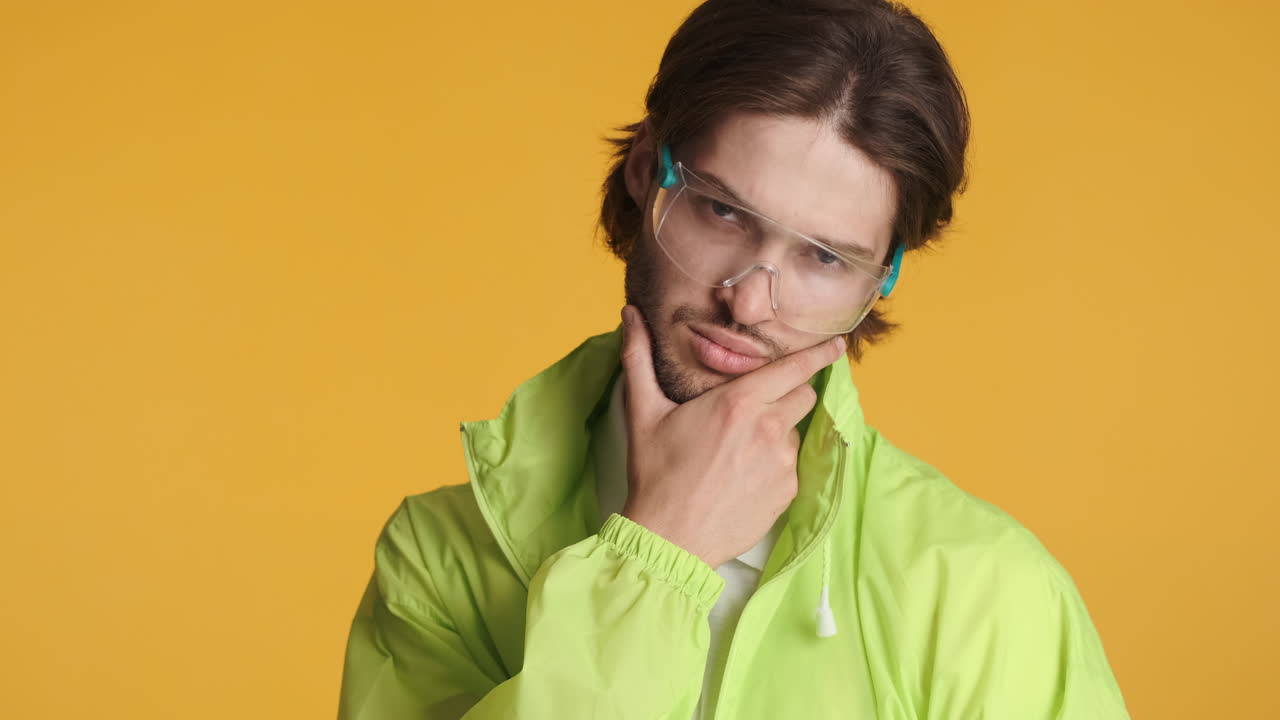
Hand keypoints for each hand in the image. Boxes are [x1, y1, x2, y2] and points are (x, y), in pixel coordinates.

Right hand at [617, 305, 845, 568]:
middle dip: (791, 391)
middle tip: (760, 402)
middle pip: (805, 395)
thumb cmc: (656, 473)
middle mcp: (769, 428)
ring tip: (739, 449)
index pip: (796, 367)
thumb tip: (629, 314)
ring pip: (794, 431)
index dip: (820, 353)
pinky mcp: (788, 491)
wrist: (670, 538)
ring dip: (777, 430)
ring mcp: (783, 463)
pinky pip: (791, 465)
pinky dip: (774, 463)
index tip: (838, 344)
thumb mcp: (643, 412)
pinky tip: (743, 475)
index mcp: (739, 402)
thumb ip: (638, 357)